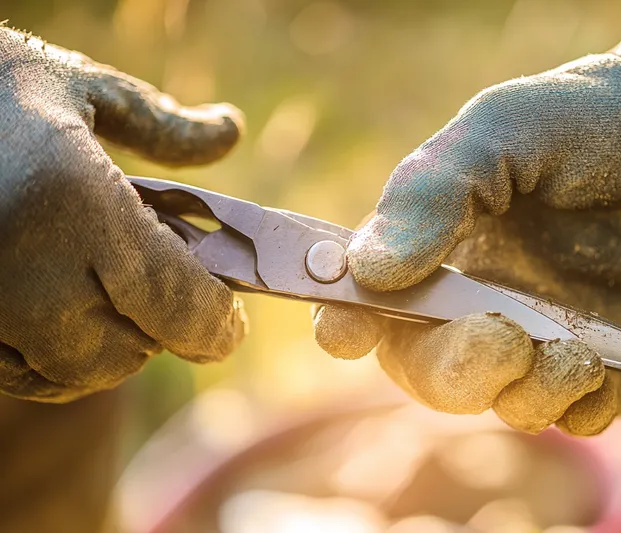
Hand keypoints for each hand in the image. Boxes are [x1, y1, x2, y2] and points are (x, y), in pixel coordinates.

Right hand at [0, 27, 246, 401]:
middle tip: (169, 296)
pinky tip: (65, 317)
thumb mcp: (83, 90)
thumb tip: (230, 129)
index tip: (231, 324)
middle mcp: (25, 259)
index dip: (217, 326)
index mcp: (76, 197)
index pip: (177, 301)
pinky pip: (19, 376)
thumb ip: (162, 124)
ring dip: (112, 350)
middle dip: (164, 331)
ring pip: (75, 372)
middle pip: (129, 350)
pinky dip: (56, 362)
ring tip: (112, 299)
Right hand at [314, 54, 620, 434]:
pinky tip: (609, 367)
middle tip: (501, 338)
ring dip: (528, 393)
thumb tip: (367, 269)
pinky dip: (587, 406)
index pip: (370, 302)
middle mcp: (479, 297)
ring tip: (575, 351)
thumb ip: (431, 193)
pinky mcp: (603, 361)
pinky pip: (580, 415)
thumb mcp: (501, 130)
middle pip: (430, 371)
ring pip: (504, 402)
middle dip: (456, 371)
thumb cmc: (590, 122)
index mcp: (437, 245)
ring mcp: (541, 333)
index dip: (350, 325)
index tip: (350, 335)